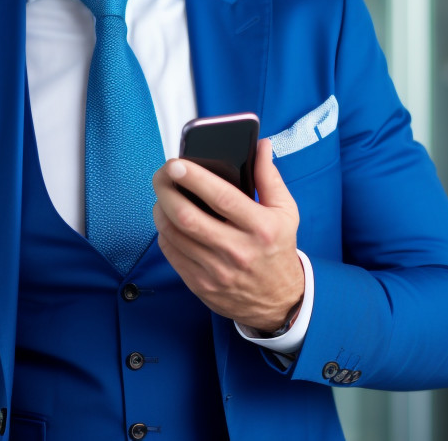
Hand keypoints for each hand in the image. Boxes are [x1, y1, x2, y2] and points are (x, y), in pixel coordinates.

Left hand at [152, 139, 303, 330]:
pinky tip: (168, 220)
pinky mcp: (200, 284)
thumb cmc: (278, 249)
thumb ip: (270, 177)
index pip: (222, 198)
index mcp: (260, 228)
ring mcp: (216, 270)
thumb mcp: (285, 212)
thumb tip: (261, 145)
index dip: (195, 178)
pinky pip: (171, 253)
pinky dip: (164, 231)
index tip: (177, 163)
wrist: (278, 301)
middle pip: (188, 217)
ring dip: (161, 209)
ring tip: (163, 194)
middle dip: (167, 190)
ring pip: (174, 234)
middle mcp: (237, 250)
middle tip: (162, 174)